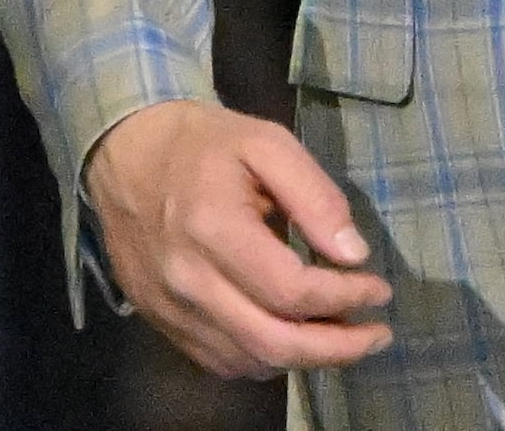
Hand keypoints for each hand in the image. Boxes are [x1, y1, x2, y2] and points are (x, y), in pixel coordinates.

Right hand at [83, 99, 392, 379]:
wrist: (125, 151)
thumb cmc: (202, 143)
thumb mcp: (266, 143)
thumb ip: (314, 196)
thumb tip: (353, 255)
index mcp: (213, 228)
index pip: (292, 290)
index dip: (346, 297)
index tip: (379, 288)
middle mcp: (187, 280)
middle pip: (273, 343)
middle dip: (337, 348)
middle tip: (376, 335)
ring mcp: (170, 308)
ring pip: (250, 361)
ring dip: (304, 358)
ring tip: (340, 336)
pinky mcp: (161, 321)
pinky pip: (221, 361)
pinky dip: (264, 358)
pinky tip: (290, 337)